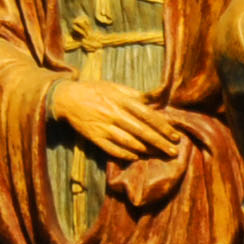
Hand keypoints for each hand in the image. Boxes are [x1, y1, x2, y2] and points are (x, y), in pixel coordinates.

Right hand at [49, 74, 188, 164]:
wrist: (67, 98)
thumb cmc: (96, 90)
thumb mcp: (117, 86)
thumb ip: (138, 94)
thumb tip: (160, 95)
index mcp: (122, 99)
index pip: (147, 115)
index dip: (163, 127)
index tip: (175, 135)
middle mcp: (114, 114)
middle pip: (141, 131)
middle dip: (159, 142)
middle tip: (173, 151)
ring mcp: (104, 127)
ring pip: (129, 142)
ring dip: (146, 150)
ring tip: (159, 155)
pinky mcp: (94, 137)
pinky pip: (112, 149)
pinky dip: (125, 154)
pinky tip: (137, 157)